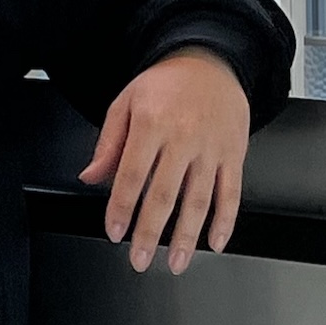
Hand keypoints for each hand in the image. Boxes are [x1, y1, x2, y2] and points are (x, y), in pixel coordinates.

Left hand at [79, 49, 249, 274]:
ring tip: (177, 262)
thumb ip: (108, 144)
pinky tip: (216, 242)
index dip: (121, 209)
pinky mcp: (234, 153)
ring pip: (199, 200)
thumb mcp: (126, 103)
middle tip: (140, 259)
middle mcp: (183, 137)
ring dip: (187, 237)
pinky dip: (226, 220)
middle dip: (151, 233)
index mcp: (151, 124)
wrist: (210, 61)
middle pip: (164, 194)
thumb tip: (91, 177)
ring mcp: (211, 147)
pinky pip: (232, 192)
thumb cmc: (165, 84)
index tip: (114, 232)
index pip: (132, 176)